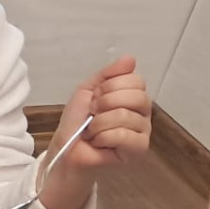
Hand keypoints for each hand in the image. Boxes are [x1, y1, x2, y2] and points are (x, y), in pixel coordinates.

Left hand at [39, 56, 149, 208]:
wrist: (66, 149)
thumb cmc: (77, 122)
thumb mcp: (86, 91)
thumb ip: (108, 75)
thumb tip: (130, 58)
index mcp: (132, 97)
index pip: (135, 80)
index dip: (109, 87)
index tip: (94, 98)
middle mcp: (143, 112)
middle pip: (136, 96)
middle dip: (105, 103)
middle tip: (93, 114)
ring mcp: (143, 131)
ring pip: (126, 116)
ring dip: (99, 124)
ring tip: (92, 131)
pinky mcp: (139, 149)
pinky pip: (125, 135)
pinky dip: (103, 137)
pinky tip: (98, 143)